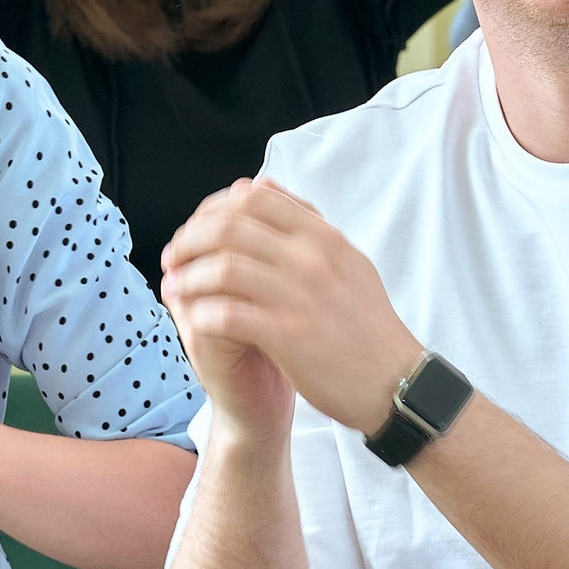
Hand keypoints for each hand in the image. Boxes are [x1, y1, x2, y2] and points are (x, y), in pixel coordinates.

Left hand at [159, 179, 423, 441]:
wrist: (396, 382)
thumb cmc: (367, 327)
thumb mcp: (347, 262)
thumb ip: (306, 224)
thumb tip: (265, 186)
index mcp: (323, 237)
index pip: (253, 198)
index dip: (212, 210)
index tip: (195, 230)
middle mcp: (311, 259)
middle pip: (229, 227)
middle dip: (189, 240)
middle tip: (173, 258)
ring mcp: (300, 296)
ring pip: (222, 268)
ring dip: (188, 278)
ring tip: (175, 290)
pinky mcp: (290, 337)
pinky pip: (229, 315)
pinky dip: (203, 314)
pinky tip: (195, 322)